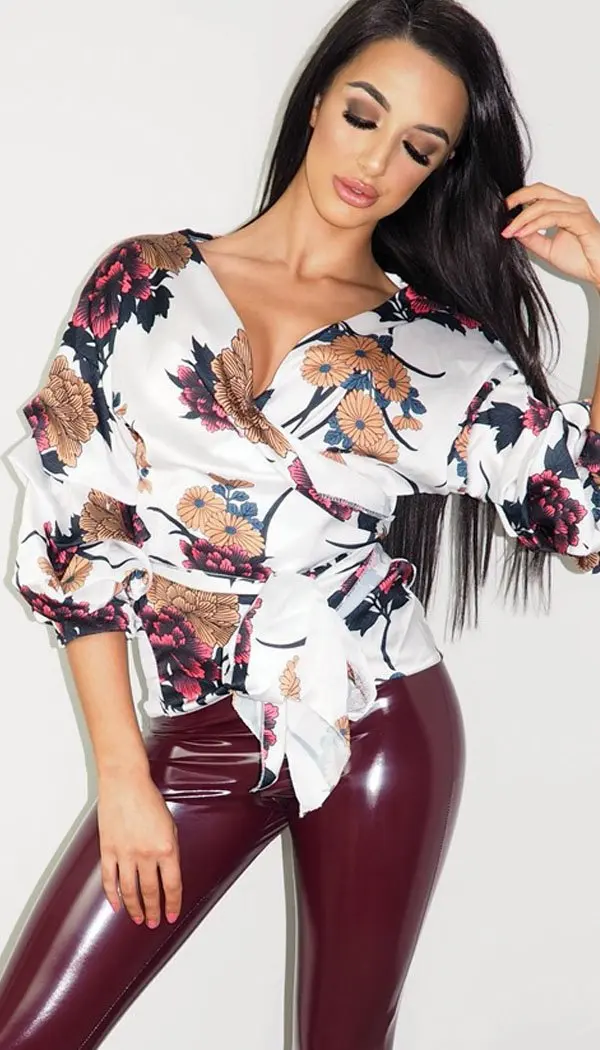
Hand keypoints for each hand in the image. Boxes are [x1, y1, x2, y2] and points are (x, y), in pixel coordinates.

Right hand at [97, 770, 181, 928]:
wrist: (125, 782)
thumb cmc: (149, 799)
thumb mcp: (170, 824)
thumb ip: (169, 849)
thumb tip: (167, 871)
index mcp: (167, 848)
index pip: (173, 885)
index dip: (173, 904)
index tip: (172, 915)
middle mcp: (146, 854)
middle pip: (151, 892)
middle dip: (153, 910)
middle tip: (153, 922)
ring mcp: (125, 853)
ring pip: (130, 891)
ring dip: (134, 908)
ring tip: (137, 919)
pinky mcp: (108, 850)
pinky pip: (109, 879)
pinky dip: (112, 896)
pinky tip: (116, 906)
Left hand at [502, 182, 599, 288]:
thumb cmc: (582, 260)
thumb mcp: (547, 249)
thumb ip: (532, 238)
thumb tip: (514, 230)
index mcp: (565, 207)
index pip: (539, 193)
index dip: (519, 198)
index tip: (503, 211)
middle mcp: (571, 204)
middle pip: (540, 190)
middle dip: (518, 198)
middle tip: (502, 210)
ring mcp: (577, 210)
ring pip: (543, 205)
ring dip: (522, 218)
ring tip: (509, 230)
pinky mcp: (580, 220)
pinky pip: (552, 217)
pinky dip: (534, 225)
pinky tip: (522, 232)